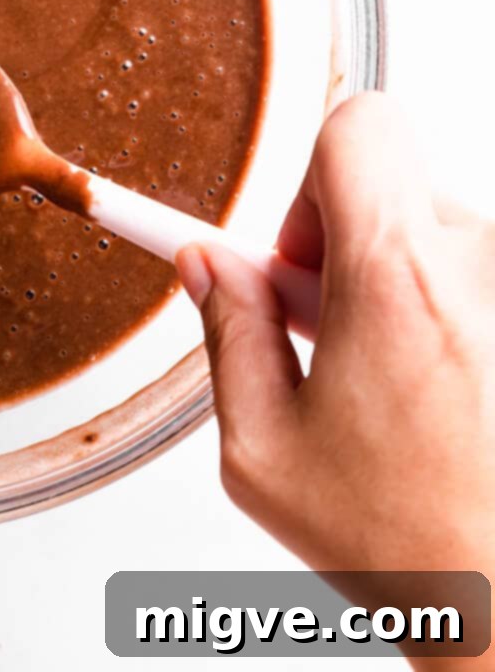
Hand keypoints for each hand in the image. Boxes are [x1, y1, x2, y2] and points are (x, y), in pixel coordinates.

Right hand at [177, 93, 494, 661]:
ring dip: (402, 288)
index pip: (360, 127)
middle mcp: (483, 270)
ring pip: (444, 240)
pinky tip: (443, 396)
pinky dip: (449, 316)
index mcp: (398, 281)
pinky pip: (480, 280)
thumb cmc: (408, 546)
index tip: (297, 255)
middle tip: (330, 335)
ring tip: (392, 384)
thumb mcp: (265, 445)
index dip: (312, 180)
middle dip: (347, 250)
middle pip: (397, 192)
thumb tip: (205, 264)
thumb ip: (228, 332)